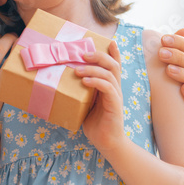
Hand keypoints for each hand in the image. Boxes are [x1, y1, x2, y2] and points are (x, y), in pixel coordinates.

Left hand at [75, 40, 125, 155]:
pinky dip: (96, 82)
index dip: (114, 53)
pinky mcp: (115, 106)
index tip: (110, 41)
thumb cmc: (96, 124)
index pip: (115, 66)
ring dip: (93, 69)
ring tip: (78, 70)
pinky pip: (108, 89)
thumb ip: (83, 92)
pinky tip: (85, 81)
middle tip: (83, 55)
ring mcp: (116, 97)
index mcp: (110, 87)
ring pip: (109, 75)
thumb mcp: (86, 104)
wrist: (107, 143)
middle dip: (99, 56)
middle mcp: (115, 89)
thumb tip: (67, 81)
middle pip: (113, 65)